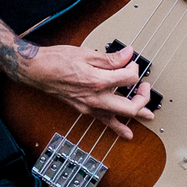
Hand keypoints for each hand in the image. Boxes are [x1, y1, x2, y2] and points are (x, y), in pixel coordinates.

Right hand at [18, 43, 153, 138]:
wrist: (38, 71)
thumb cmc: (57, 60)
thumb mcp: (87, 53)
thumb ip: (111, 58)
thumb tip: (128, 55)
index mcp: (98, 81)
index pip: (129, 78)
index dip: (134, 68)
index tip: (131, 61)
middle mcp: (96, 98)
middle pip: (130, 106)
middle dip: (143, 98)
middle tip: (146, 88)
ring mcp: (90, 107)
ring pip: (119, 117)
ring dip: (136, 115)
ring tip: (149, 116)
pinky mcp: (85, 109)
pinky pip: (105, 122)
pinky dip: (118, 128)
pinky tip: (127, 133)